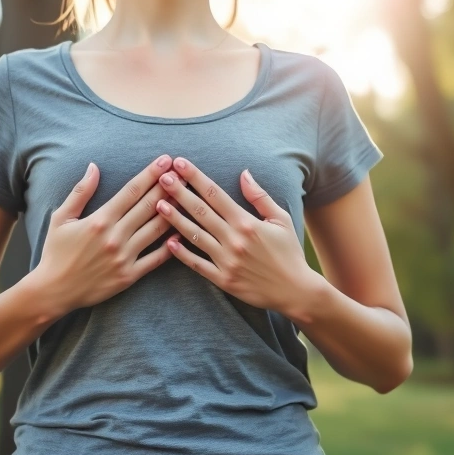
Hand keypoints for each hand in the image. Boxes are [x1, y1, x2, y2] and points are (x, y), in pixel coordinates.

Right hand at [33, 155, 185, 314]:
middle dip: (168, 186)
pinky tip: (182, 232)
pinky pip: (156, 259)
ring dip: (174, 211)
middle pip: (148, 206)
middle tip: (184, 172)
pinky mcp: (129, 276)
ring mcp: (124, 257)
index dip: (150, 173)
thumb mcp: (61, 218)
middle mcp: (115, 237)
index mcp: (100, 220)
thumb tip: (94, 166)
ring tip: (188, 197)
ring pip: (156, 230)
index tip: (165, 160)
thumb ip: (80, 192)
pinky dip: (171, 246)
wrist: (53, 291)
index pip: (131, 191)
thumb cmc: (55, 253)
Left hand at [153, 157, 317, 313]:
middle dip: (179, 192)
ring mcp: (226, 261)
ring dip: (175, 219)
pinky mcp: (223, 280)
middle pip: (200, 211)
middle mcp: (234, 240)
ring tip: (158, 204)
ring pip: (195, 236)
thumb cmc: (289, 253)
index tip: (180, 163)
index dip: (196, 177)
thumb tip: (244, 173)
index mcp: (246, 223)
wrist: (295, 290)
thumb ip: (260, 197)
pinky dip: (182, 254)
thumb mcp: (280, 220)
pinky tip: (168, 243)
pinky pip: (198, 265)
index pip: (215, 194)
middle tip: (162, 178)